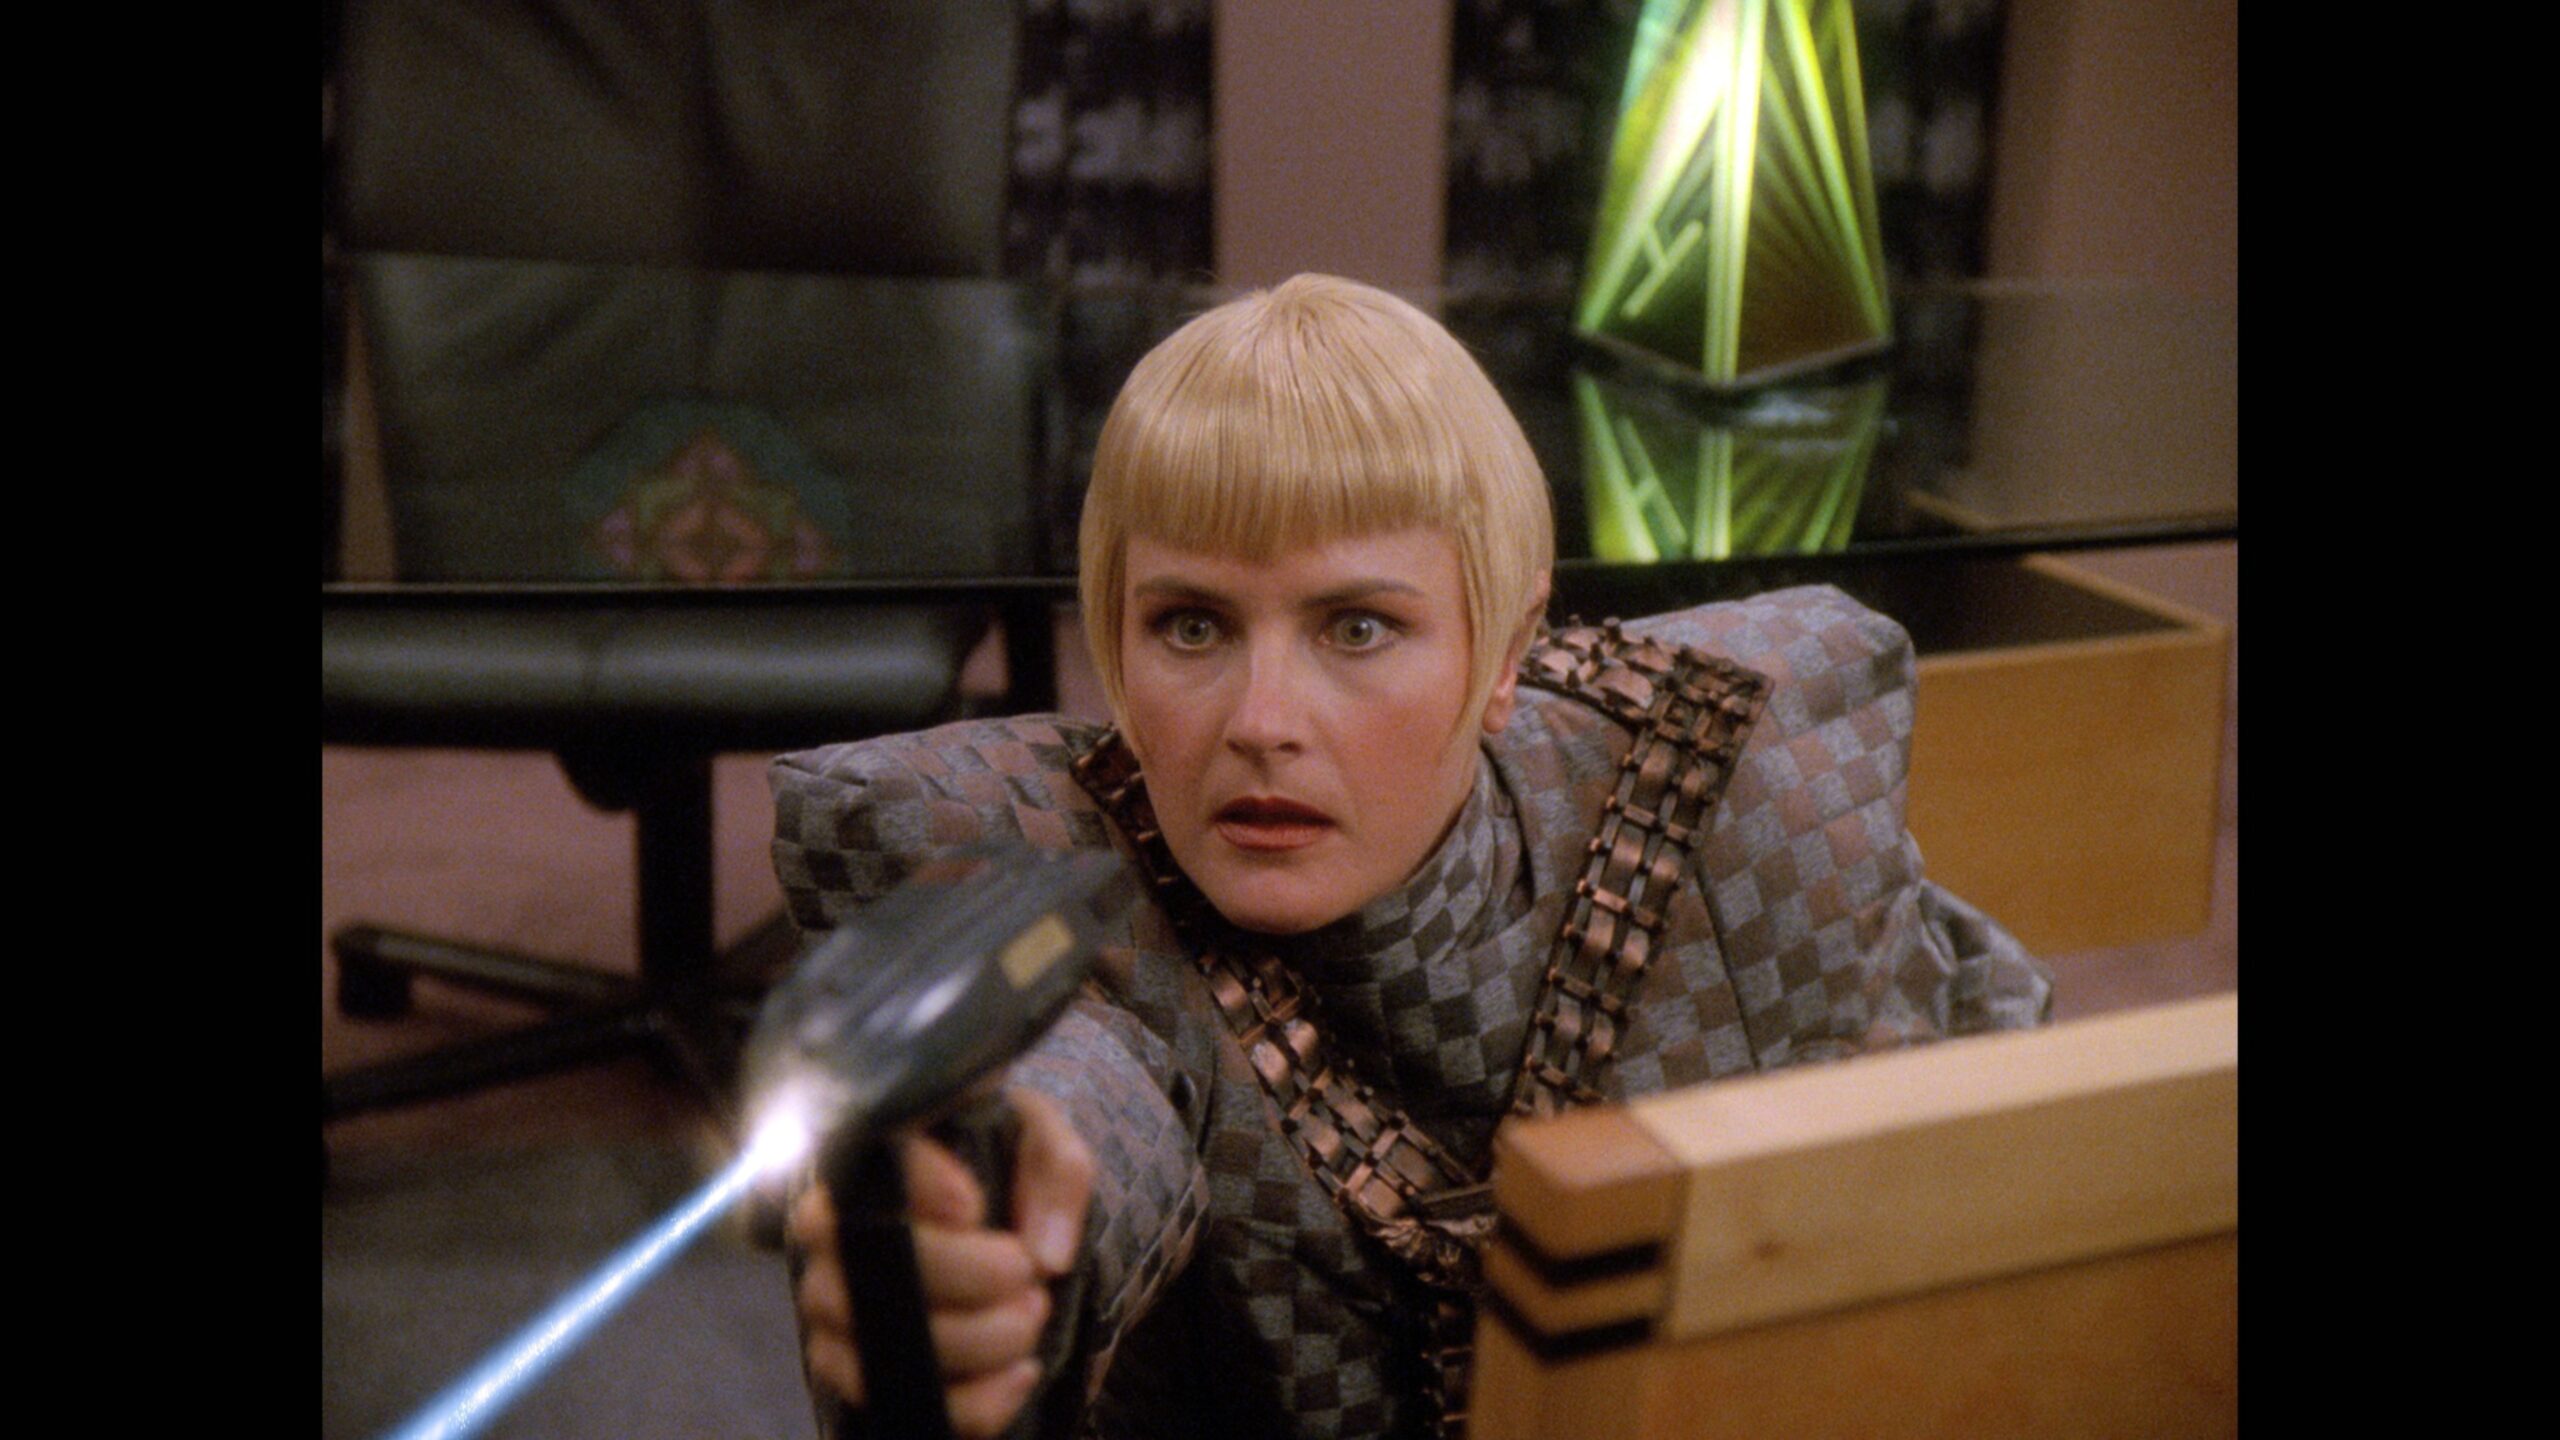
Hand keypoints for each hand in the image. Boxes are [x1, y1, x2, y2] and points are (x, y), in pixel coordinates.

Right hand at [789, 1089, 1094, 1439]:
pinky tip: (1021, 1373)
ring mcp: (836, 1314)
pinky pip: (906, 1406)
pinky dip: (974, 1403)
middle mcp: (834, 1239)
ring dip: (977, 1341)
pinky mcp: (860, 1376)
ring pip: (884, 1343)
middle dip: (967, 1276)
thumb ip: (1055, 1170)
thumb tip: (1045, 1254)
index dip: (916, 1188)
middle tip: (1027, 1272)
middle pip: (873, 1263)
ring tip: (1031, 1317)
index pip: (864, 1165)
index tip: (974, 1207)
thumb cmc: (1010, 1174)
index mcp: (871, 1162)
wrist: (1008, 1242)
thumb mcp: (1042, 1143)